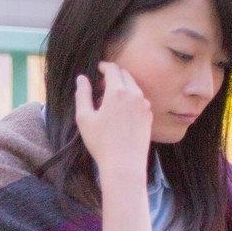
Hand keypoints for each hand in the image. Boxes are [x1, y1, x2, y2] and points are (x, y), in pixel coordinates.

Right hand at [74, 61, 151, 179]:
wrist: (124, 164)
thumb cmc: (101, 142)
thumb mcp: (84, 118)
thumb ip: (82, 94)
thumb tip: (81, 78)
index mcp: (117, 91)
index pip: (112, 69)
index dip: (104, 66)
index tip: (98, 68)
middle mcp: (134, 94)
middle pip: (125, 74)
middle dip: (113, 75)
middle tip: (101, 86)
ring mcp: (144, 104)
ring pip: (134, 87)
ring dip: (122, 87)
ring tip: (110, 101)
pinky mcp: (149, 115)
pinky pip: (139, 99)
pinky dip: (130, 99)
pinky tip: (121, 113)